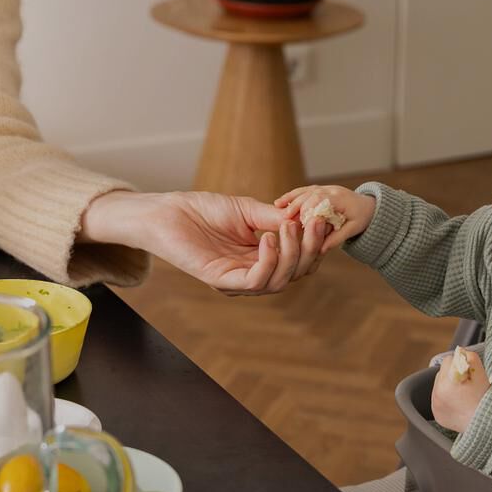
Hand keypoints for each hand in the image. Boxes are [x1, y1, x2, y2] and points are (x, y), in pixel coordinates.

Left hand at [81, 191, 309, 294]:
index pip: (298, 262)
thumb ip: (276, 219)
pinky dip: (268, 262)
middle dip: (309, 249)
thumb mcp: (248, 210)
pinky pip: (254, 281)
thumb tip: (307, 221)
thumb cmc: (203, 210)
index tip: (323, 220)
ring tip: (291, 228)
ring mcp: (236, 281)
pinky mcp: (221, 281)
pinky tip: (269, 239)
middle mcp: (251, 273)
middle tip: (314, 223)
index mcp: (260, 258)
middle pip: (293, 274)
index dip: (314, 244)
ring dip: (292, 254)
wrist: (168, 212)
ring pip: (278, 281)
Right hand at [274, 185, 375, 277]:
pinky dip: (291, 196)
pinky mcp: (319, 190)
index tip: (299, 224)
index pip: (319, 200)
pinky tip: (279, 203)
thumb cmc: (362, 218)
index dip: (307, 211)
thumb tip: (321, 250)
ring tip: (278, 210)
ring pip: (304, 191)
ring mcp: (324, 188)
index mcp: (340, 199)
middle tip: (285, 220)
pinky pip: (303, 190)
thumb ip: (337, 238)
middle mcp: (331, 190)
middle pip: (309, 195)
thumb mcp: (353, 229)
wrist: (369, 206)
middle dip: (296, 207)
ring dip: (291, 200)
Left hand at [432, 348, 488, 431]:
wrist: (488, 424)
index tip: (469, 373)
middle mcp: (437, 395)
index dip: (460, 363)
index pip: (448, 360)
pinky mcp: (437, 415)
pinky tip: (459, 402)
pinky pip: (438, 399)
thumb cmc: (486, 400)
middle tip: (467, 384)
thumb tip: (461, 352)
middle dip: (453, 374)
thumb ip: (470, 357)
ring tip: (464, 394)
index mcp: (447, 383)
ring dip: (449, 385)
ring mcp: (436, 406)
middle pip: (442, 372)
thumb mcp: (481, 373)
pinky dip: (447, 398)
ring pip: (439, 385)